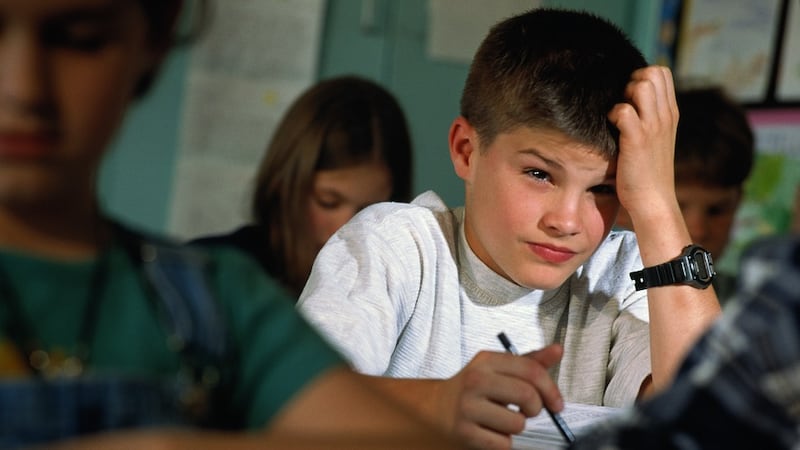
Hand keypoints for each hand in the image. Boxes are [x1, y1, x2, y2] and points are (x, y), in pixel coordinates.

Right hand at [442, 344, 563, 448]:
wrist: (437, 407)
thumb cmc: (474, 388)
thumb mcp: (498, 368)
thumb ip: (529, 361)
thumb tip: (557, 350)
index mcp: (486, 360)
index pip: (531, 370)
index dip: (551, 389)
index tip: (556, 403)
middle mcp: (475, 380)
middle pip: (527, 395)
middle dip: (536, 408)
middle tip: (529, 411)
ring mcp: (468, 406)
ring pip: (517, 423)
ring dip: (517, 426)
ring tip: (502, 419)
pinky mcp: (464, 431)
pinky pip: (503, 443)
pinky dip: (503, 442)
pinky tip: (491, 431)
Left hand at [608, 65, 679, 225]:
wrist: (653, 202)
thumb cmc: (647, 173)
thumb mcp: (656, 140)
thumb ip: (648, 118)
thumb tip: (628, 101)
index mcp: (670, 114)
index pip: (662, 72)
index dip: (641, 76)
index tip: (630, 97)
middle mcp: (664, 116)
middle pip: (652, 72)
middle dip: (632, 81)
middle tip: (623, 105)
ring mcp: (653, 127)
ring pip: (641, 84)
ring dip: (624, 95)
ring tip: (619, 117)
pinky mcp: (637, 140)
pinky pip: (624, 110)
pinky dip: (613, 115)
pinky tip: (611, 129)